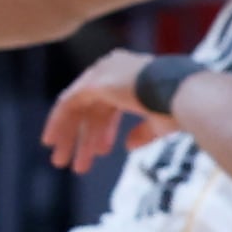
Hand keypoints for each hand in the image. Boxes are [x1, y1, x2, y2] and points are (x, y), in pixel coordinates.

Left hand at [43, 49, 169, 171]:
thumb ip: (142, 132)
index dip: (105, 130)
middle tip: (75, 162)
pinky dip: (58, 122)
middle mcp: (115, 69)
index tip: (101, 152)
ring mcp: (103, 72)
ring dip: (69, 135)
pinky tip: (51, 141)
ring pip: (77, 106)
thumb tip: (128, 145)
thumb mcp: (159, 123)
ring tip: (61, 162)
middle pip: (92, 107)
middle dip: (84, 136)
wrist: (181, 95)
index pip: (111, 104)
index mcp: (134, 76)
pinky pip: (68, 102)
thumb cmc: (179, 108)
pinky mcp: (94, 81)